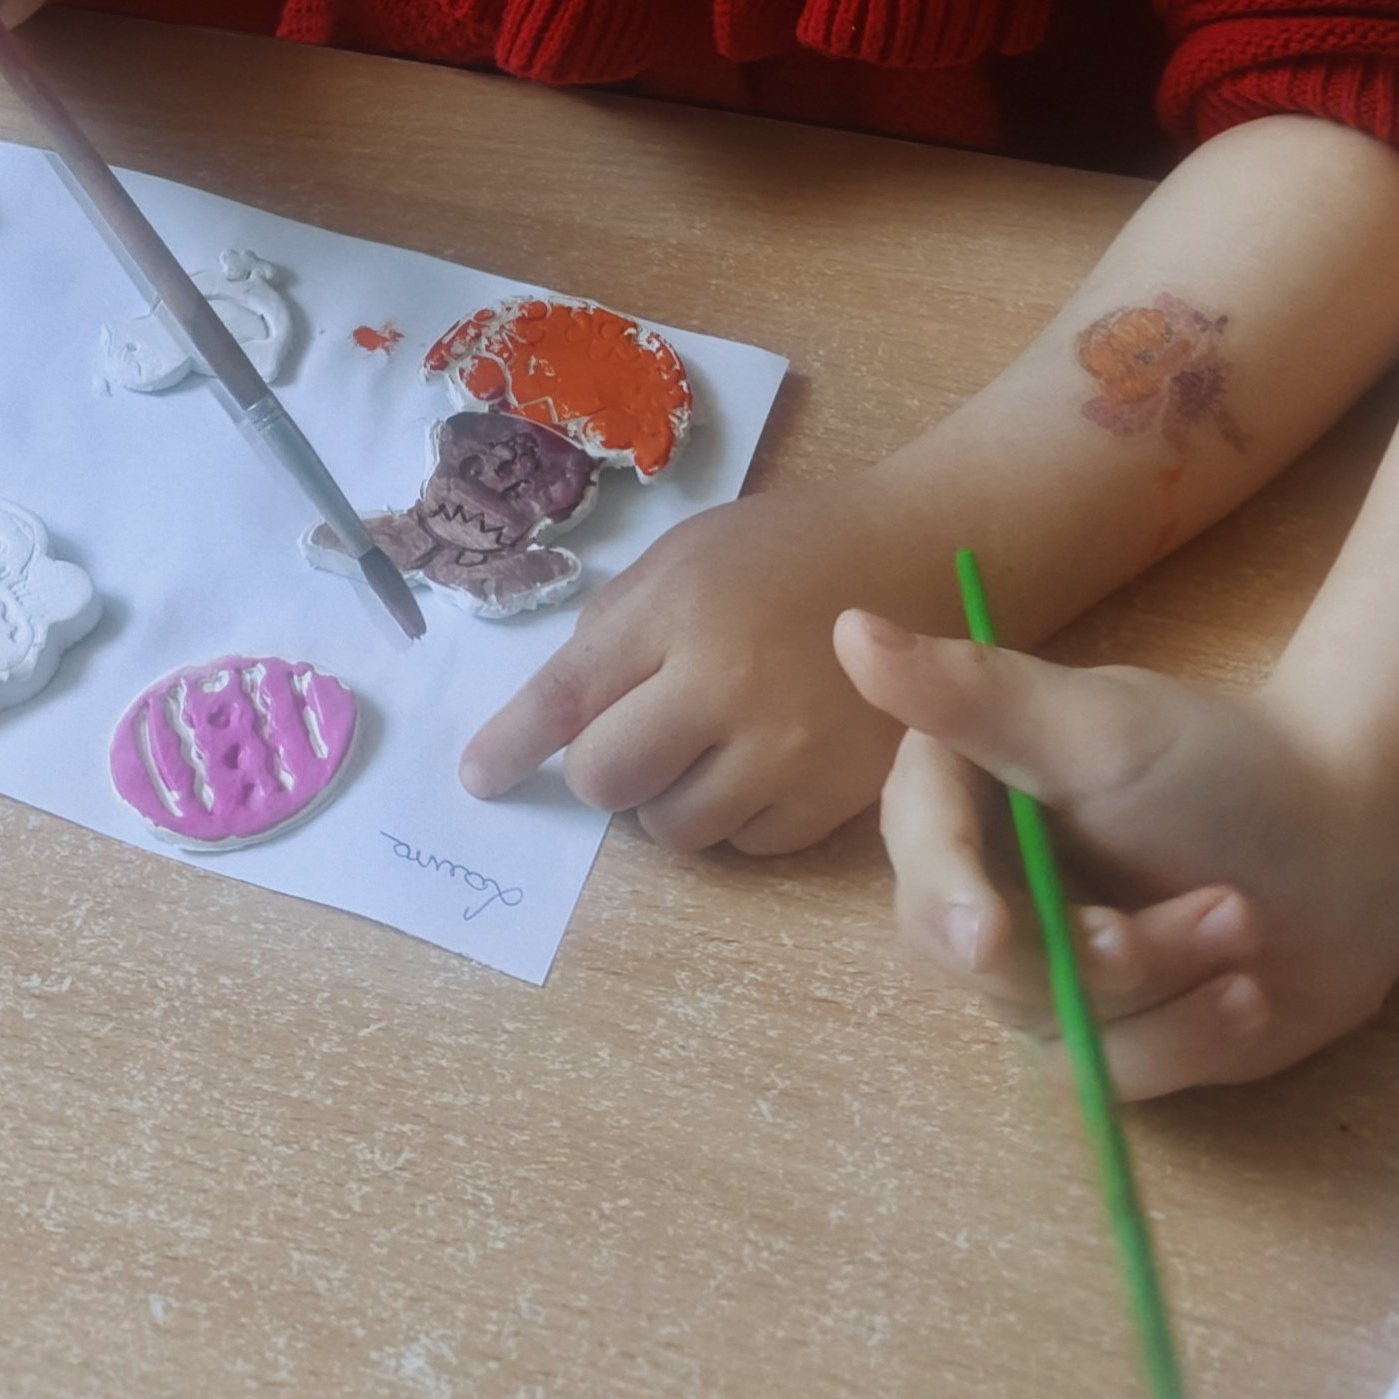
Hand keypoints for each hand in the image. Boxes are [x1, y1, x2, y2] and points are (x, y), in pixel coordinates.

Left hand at [457, 479, 930, 853]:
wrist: (919, 562)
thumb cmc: (785, 553)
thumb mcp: (685, 557)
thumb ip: (615, 629)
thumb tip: (553, 717)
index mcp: (677, 611)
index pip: (567, 697)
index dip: (511, 745)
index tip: (479, 779)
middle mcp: (727, 686)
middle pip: (608, 780)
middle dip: (604, 768)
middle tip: (634, 737)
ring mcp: (786, 750)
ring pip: (673, 829)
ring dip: (668, 798)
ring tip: (706, 746)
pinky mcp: (835, 798)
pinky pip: (744, 845)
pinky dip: (734, 816)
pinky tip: (760, 762)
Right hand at [834, 613, 1398, 1095]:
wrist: (1358, 840)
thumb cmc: (1225, 764)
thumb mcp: (1096, 727)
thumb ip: (970, 694)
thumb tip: (845, 627)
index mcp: (966, 794)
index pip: (920, 860)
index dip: (950, 899)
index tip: (991, 933)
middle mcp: (987, 883)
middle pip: (978, 963)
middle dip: (1099, 951)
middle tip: (1213, 911)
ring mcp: (1045, 967)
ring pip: (1053, 1025)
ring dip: (1163, 985)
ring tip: (1247, 925)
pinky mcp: (1107, 1035)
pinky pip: (1114, 1076)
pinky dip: (1188, 1038)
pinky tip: (1250, 996)